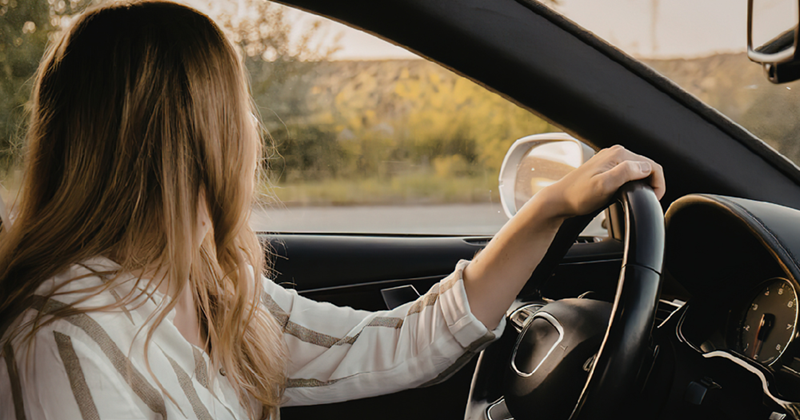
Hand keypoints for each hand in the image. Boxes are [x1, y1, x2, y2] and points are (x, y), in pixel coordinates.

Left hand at [537, 144, 664, 219]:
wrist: (560, 200)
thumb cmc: (578, 195)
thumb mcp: (604, 185)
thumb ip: (626, 173)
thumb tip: (645, 167)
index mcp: (618, 154)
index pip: (652, 165)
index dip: (658, 183)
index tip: (654, 198)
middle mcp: (615, 153)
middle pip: (647, 166)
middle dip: (652, 183)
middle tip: (648, 199)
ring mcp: (610, 160)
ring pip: (638, 170)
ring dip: (644, 183)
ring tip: (639, 197)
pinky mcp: (606, 168)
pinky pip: (628, 173)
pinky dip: (633, 183)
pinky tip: (627, 193)